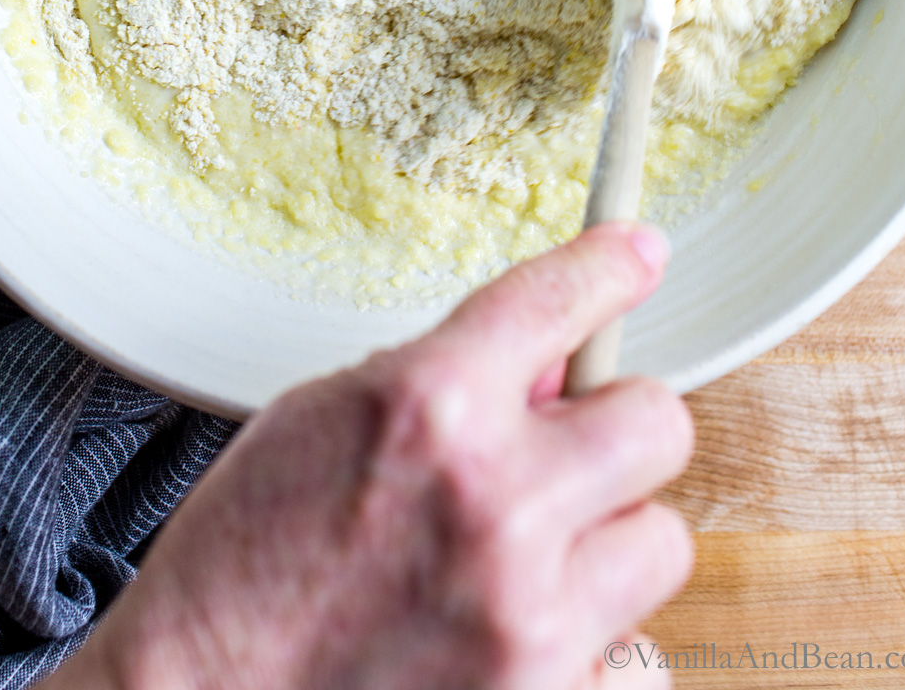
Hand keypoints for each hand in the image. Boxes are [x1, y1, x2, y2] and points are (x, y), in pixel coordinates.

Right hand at [47, 223, 693, 689]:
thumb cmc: (243, 561)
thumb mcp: (321, 417)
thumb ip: (442, 382)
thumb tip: (554, 365)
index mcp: (430, 403)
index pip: (560, 299)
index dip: (611, 266)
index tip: (639, 254)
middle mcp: (496, 499)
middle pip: (656, 422)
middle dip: (615, 426)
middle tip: (566, 452)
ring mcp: (530, 613)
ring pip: (660, 539)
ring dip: (604, 541)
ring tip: (525, 562)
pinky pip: (640, 654)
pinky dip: (596, 647)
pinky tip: (523, 639)